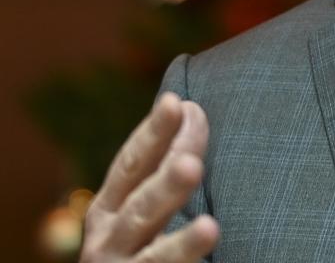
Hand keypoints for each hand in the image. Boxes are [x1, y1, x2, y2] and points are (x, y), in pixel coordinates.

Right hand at [81, 92, 219, 261]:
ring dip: (182, 245)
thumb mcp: (139, 207)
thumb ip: (161, 167)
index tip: (178, 102)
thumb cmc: (135, 244)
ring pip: (154, 259)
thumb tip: (192, 108)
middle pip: (141, 209)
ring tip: (211, 228)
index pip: (132, 164)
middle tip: (193, 164)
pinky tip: (209, 256)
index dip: (152, 134)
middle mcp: (107, 242)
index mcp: (108, 209)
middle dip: (165, 185)